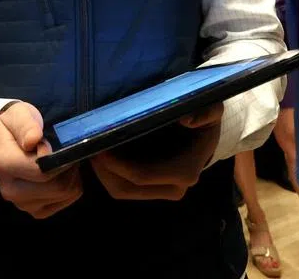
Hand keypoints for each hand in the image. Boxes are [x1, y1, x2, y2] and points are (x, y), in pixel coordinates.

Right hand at [0, 102, 82, 218]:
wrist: (3, 144)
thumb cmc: (14, 127)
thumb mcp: (18, 115)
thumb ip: (26, 125)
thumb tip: (34, 139)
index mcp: (5, 164)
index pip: (44, 170)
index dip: (58, 156)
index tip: (54, 143)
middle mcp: (11, 189)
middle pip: (57, 186)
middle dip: (67, 166)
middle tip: (63, 151)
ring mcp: (22, 204)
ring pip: (65, 194)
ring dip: (70, 175)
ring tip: (59, 160)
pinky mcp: (35, 211)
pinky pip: (66, 201)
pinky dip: (69, 187)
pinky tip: (58, 174)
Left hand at [89, 103, 222, 201]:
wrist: (205, 130)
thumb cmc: (204, 116)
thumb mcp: (211, 107)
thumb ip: (205, 112)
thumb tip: (186, 119)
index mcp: (185, 171)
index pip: (141, 176)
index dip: (115, 164)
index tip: (100, 143)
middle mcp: (174, 188)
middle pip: (126, 188)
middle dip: (103, 170)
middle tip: (88, 145)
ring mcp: (161, 191)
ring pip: (121, 191)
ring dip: (102, 173)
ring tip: (91, 148)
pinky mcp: (150, 188)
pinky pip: (123, 188)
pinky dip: (107, 173)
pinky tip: (100, 153)